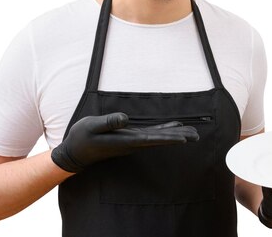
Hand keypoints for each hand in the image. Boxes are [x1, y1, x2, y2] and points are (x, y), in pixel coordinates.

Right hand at [51, 112, 199, 172]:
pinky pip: (151, 135)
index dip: (167, 138)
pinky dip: (164, 131)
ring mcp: (131, 142)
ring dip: (174, 135)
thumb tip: (125, 119)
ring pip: (158, 138)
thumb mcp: (90, 126)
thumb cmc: (81, 138)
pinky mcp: (130, 139)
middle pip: (159, 141)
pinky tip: (173, 129)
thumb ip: (108, 122)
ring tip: (192, 133)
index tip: (183, 139)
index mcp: (124, 141)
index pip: (150, 140)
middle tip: (197, 136)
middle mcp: (131, 144)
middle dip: (178, 138)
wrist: (74, 152)